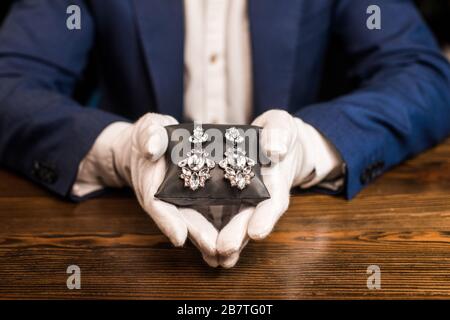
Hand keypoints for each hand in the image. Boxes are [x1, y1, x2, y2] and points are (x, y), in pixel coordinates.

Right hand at [105, 113, 217, 258]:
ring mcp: (176, 201)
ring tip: (226, 254)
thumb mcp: (149, 128)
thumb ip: (149, 135)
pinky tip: (230, 241)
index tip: (180, 237)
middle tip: (215, 250)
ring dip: (206, 239)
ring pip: (191, 222)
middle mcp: (163, 197)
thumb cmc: (152, 134)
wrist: (152, 144)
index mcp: (150, 180)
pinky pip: (201, 215)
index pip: (156, 202)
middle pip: (178, 219)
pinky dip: (213, 228)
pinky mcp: (190, 200)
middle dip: (196, 235)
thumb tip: (151, 148)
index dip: (167, 220)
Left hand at [215, 110, 341, 266]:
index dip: (266, 217)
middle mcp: (260, 197)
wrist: (269, 142)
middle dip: (238, 235)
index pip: (273, 201)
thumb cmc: (276, 132)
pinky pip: (219, 217)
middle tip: (224, 249)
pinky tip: (200, 245)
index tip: (257, 232)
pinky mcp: (227, 201)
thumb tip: (275, 149)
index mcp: (275, 180)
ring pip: (234, 225)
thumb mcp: (281, 126)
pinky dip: (211, 230)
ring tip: (211, 257)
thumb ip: (280, 133)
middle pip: (250, 219)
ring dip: (223, 242)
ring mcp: (244, 202)